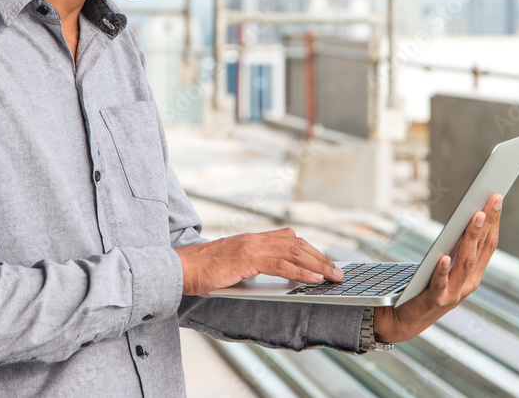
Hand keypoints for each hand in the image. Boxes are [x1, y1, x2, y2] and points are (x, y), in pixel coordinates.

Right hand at [175, 228, 343, 295]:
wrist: (181, 268)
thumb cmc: (204, 271)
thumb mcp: (234, 267)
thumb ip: (254, 268)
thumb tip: (277, 280)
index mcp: (254, 239)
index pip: (290, 240)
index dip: (311, 251)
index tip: (326, 262)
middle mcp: (255, 239)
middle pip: (298, 244)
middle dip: (321, 258)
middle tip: (337, 272)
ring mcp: (252, 246)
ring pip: (294, 252)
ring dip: (318, 265)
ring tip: (333, 276)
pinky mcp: (247, 258)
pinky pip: (280, 265)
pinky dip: (300, 271)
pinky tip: (313, 279)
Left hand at [373, 194, 501, 342]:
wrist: (408, 319)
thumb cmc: (428, 287)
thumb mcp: (448, 267)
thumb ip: (457, 249)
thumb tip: (466, 216)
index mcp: (474, 275)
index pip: (489, 245)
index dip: (494, 222)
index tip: (497, 199)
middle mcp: (468, 284)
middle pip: (480, 249)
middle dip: (488, 223)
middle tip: (492, 199)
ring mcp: (453, 293)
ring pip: (465, 262)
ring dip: (472, 238)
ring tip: (475, 217)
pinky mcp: (435, 300)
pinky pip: (440, 283)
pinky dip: (443, 270)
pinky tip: (444, 256)